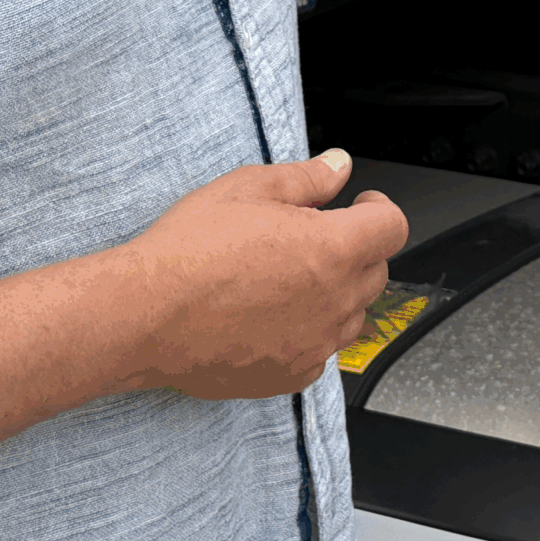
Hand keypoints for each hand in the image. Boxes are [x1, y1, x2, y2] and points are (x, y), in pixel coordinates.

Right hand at [117, 150, 407, 399]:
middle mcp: (334, 301)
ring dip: (335, 292)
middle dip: (356, 249)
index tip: (358, 206)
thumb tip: (338, 165)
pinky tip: (272, 314)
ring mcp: (315, 344)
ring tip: (289, 276)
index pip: (393, 227)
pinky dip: (309, 331)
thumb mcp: (249, 188)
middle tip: (314, 236)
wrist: (147, 313)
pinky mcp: (291, 375)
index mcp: (332, 249)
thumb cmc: (191, 249)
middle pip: (376, 271)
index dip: (378, 210)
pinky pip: (321, 351)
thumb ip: (307, 178)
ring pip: (351, 314)